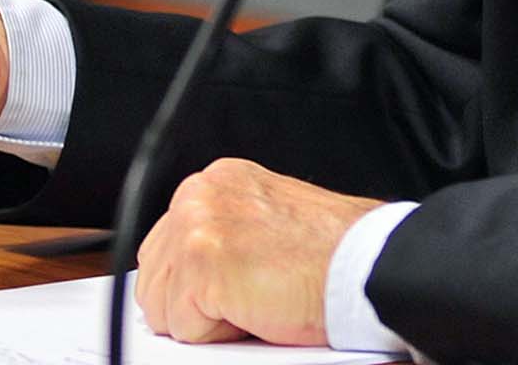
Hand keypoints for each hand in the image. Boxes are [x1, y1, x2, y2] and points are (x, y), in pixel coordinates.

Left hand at [133, 158, 383, 344]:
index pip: (163, 247)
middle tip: (248, 299)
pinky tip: (257, 311)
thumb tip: (185, 282)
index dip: (190, 286)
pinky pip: (183, 329)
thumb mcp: (265, 225)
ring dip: (204, 320)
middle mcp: (201, 194)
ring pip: (160, 307)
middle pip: (152, 277)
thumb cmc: (333, 255)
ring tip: (255, 301)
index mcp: (218, 182)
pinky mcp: (202, 263)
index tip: (226, 292)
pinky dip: (218, 336)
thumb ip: (223, 237)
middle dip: (190, 304)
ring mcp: (197, 225)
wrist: (365, 265)